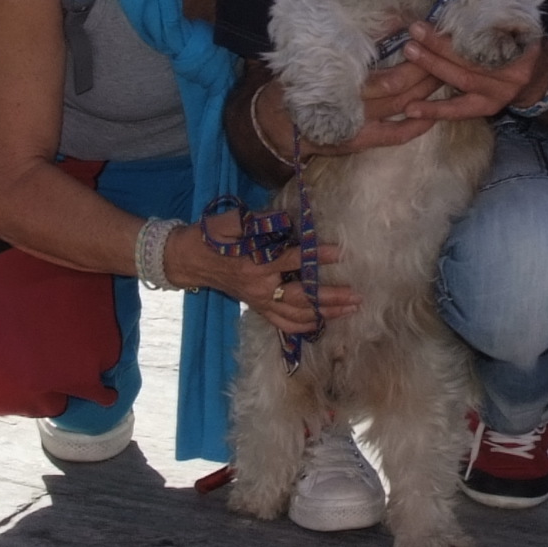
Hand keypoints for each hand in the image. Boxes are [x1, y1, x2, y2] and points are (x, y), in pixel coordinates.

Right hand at [168, 217, 355, 335]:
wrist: (191, 259)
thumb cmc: (213, 236)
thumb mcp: (233, 221)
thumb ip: (260, 221)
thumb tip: (289, 219)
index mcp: (255, 263)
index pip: (292, 260)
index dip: (316, 256)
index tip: (340, 252)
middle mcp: (260, 287)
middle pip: (302, 297)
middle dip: (330, 297)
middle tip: (357, 296)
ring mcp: (260, 301)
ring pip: (297, 314)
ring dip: (325, 313)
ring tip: (350, 309)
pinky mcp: (258, 308)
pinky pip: (284, 324)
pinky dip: (304, 326)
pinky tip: (323, 324)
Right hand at [274, 58, 444, 158]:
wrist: (281, 124)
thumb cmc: (301, 81)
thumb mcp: (320, 57)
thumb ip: (351, 42)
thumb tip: (389, 18)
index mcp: (343, 84)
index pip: (387, 76)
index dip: (410, 59)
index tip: (424, 41)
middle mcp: (354, 108)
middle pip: (399, 90)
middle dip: (424, 72)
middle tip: (443, 54)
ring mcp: (360, 126)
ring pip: (401, 108)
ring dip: (425, 91)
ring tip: (445, 73)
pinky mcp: (363, 141)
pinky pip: (395, 135)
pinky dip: (416, 127)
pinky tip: (433, 116)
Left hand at [396, 26, 547, 122]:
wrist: (540, 74)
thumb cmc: (520, 38)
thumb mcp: (518, 12)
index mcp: (520, 45)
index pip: (488, 34)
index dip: (461, 26)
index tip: (436, 16)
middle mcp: (512, 72)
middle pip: (471, 58)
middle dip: (440, 45)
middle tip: (414, 32)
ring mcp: (499, 93)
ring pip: (462, 80)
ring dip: (433, 67)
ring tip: (410, 53)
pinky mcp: (487, 109)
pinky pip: (459, 111)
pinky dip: (435, 110)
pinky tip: (411, 108)